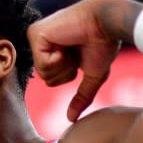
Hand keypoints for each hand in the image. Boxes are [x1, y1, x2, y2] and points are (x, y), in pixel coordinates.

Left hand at [27, 0, 121, 121]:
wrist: (107, 24)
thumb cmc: (104, 44)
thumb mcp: (93, 76)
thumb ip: (81, 96)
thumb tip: (71, 119)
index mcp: (53, 50)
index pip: (51, 79)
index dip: (69, 74)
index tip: (80, 56)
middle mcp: (43, 43)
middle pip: (45, 78)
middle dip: (65, 71)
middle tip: (75, 52)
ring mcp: (37, 37)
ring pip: (42, 72)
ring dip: (63, 64)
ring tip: (71, 46)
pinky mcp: (35, 33)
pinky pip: (42, 63)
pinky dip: (58, 59)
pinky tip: (65, 43)